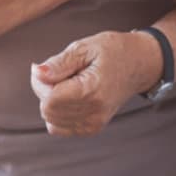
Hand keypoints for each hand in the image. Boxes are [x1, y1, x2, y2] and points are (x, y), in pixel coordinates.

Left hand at [29, 30, 161, 136]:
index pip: (49, 99)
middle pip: (48, 110)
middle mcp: (94, 112)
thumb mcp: (85, 47)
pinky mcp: (93, 128)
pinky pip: (59, 128)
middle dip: (46, 91)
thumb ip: (59, 63)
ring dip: (52, 102)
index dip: (42, 82)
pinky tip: (70, 97)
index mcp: (92, 91)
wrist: (139, 65)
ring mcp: (94, 123)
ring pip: (51, 121)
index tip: (54, 66)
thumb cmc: (113, 51)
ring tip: (69, 84)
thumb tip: (36, 72)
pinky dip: (58, 113)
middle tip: (62, 71)